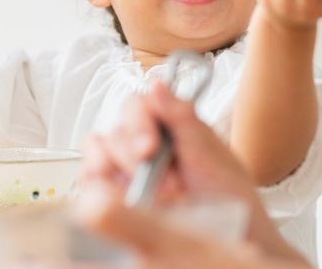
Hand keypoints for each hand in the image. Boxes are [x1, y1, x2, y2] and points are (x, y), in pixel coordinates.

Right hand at [76, 85, 305, 263]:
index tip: (150, 148)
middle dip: (135, 160)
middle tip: (166, 187)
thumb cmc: (226, 195)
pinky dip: (100, 189)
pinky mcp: (112, 192)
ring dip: (118, 174)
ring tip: (145, 198)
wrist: (232, 235)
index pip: (137, 105)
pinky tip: (123, 201)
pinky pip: (89, 182)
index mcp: (168, 124)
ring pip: (98, 153)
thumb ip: (183, 119)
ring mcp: (125, 167)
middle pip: (115, 132)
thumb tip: (158, 85)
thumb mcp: (211, 155)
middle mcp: (143, 141)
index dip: (138, 124)